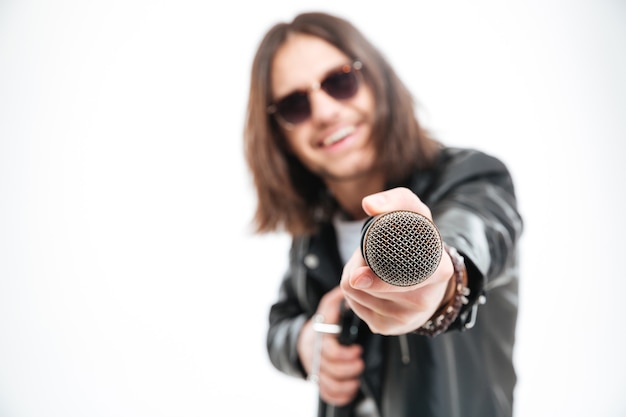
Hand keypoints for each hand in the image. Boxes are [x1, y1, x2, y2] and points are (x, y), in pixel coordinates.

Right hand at [297, 287, 364, 405]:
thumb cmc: (321, 324)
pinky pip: (327, 394)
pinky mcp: (318, 381)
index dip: (345, 354)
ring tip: (356, 375)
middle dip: (350, 368)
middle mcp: (315, 356)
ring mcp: (315, 370)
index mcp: (318, 338)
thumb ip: (336, 299)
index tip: (358, 350)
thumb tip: (347, 288)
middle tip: (360, 363)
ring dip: (346, 383)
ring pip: (329, 385)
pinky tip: (351, 387)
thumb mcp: (327, 308)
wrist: (303, 339)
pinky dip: (341, 395)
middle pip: (331, 370)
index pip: (329, 351)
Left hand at [340, 187, 454, 334]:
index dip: (374, 274)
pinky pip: (354, 305)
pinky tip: (370, 288)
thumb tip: (370, 205)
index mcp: (439, 271)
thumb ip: (397, 201)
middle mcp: (426, 298)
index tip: (358, 272)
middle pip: (367, 284)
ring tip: (373, 270)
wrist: (431, 283)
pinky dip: (354, 292)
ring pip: (355, 291)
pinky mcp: (389, 328)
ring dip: (354, 276)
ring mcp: (408, 318)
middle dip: (357, 268)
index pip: (399, 273)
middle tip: (367, 258)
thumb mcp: (416, 216)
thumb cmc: (419, 245)